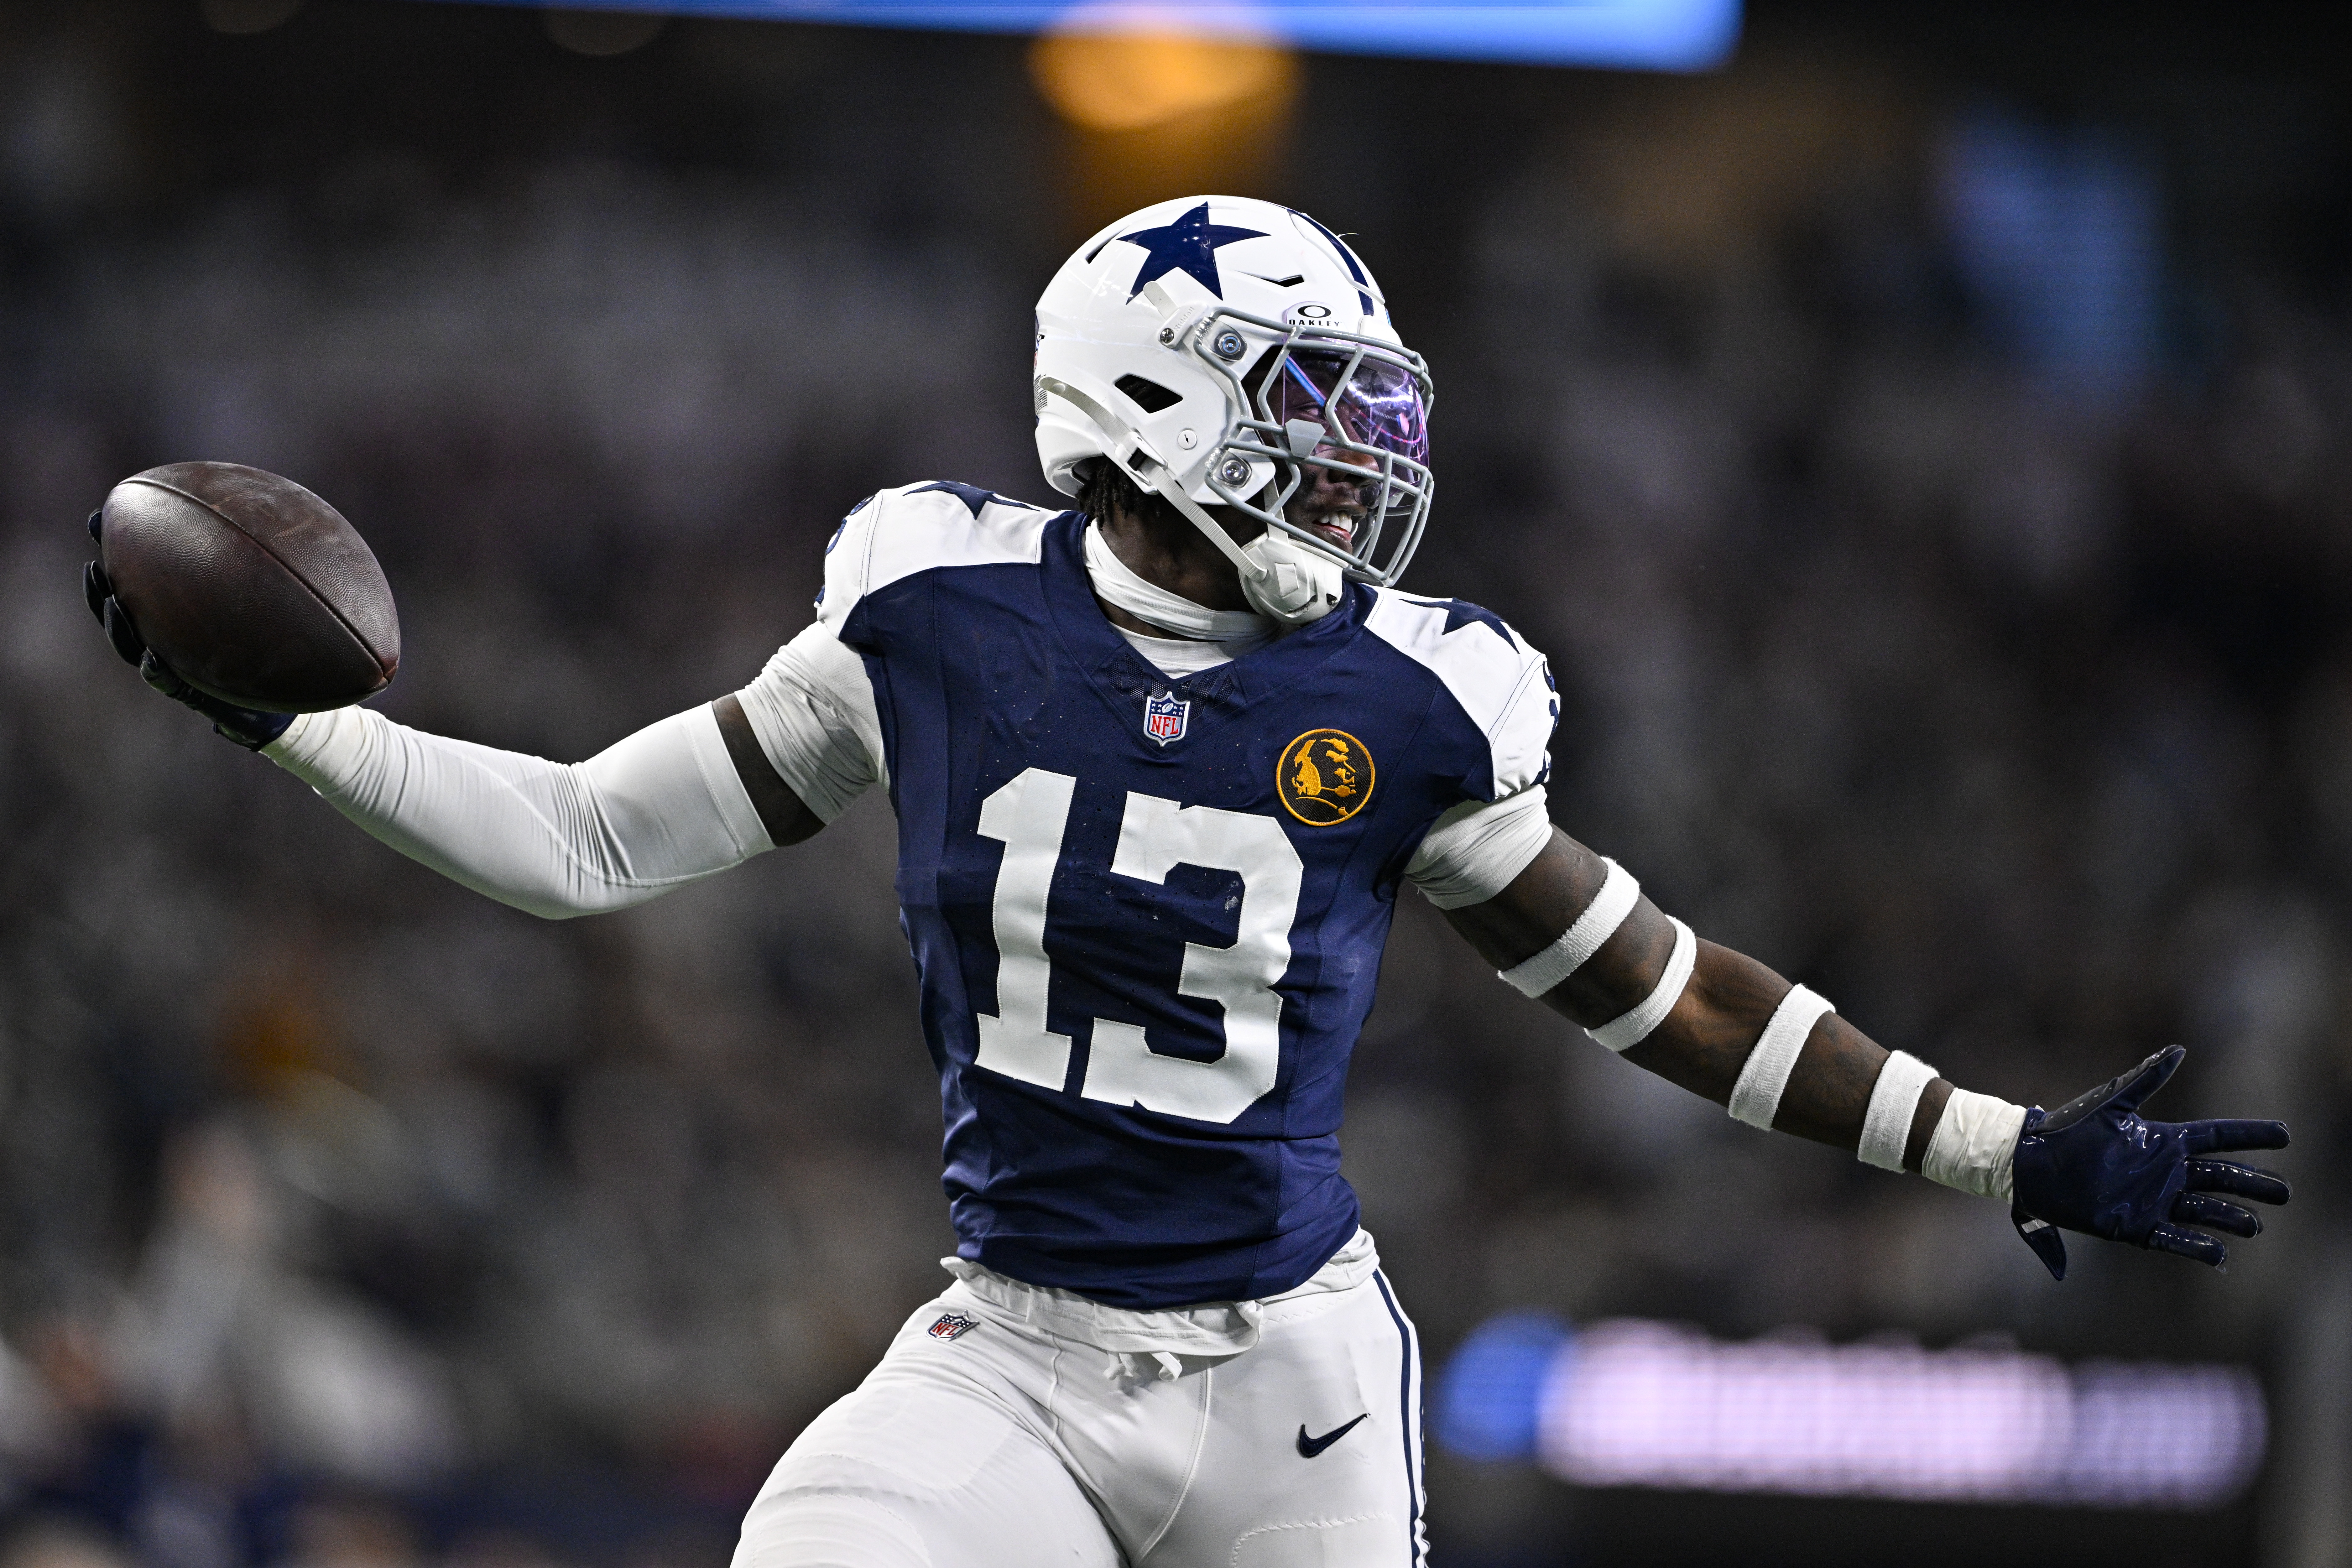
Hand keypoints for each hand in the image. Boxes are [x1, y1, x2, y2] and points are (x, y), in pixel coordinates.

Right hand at [84, 509, 292, 749]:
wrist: (280, 706)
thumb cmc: (267, 655)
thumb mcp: (261, 610)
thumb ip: (252, 574)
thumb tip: (261, 520)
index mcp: (174, 619)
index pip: (136, 583)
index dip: (118, 554)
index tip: (101, 522)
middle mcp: (167, 641)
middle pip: (121, 614)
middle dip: (102, 591)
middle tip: (94, 568)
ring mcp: (174, 668)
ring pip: (132, 647)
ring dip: (118, 627)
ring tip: (112, 604)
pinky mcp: (191, 695)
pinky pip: (167, 683)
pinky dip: (155, 671)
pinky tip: (151, 657)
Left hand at [2009, 1045, 2288, 1278]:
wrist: (2031, 1164)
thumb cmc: (2068, 1130)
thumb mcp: (2111, 1103)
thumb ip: (2146, 1078)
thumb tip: (2178, 1050)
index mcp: (2163, 1141)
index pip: (2217, 1138)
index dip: (2251, 1137)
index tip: (2285, 1135)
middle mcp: (2164, 1172)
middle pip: (2221, 1177)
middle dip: (2254, 1183)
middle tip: (2284, 1192)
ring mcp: (2153, 1200)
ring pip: (2205, 1211)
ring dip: (2231, 1217)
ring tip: (2255, 1224)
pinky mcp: (2135, 1226)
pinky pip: (2175, 1238)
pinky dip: (2198, 1246)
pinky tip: (2220, 1252)